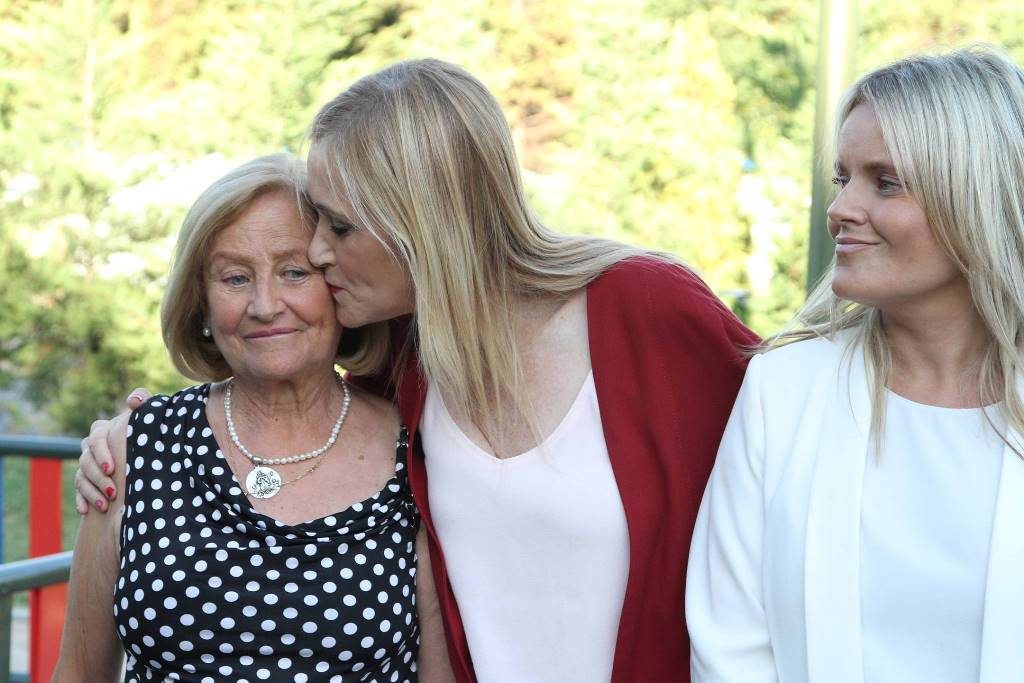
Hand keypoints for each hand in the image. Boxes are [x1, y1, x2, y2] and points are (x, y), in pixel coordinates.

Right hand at [74, 388, 151, 513]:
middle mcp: (91, 446)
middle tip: (112, 492)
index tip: (112, 468)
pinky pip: (78, 489)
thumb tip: (132, 401)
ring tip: (105, 504)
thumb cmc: (150, 430)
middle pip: (85, 460)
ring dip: (91, 491)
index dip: (101, 453)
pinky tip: (85, 510)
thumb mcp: (149, 415)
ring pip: (81, 476)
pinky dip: (81, 499)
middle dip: (97, 477)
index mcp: (103, 430)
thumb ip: (144, 400)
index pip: (96, 438)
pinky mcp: (86, 479)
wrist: (151, 456)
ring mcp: (87, 463)